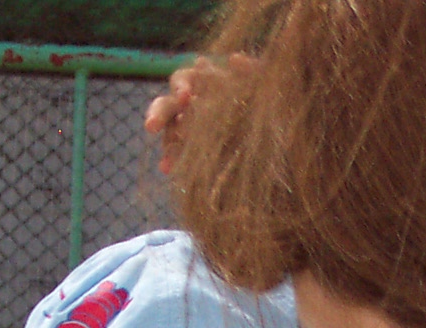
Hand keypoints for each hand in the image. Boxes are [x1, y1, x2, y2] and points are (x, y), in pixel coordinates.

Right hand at [143, 54, 256, 174]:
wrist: (274, 131)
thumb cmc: (267, 97)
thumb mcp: (265, 81)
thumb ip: (252, 71)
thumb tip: (234, 59)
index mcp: (202, 81)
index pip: (183, 80)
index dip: (181, 87)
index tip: (185, 97)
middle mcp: (190, 102)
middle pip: (168, 105)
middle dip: (159, 114)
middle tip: (151, 126)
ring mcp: (188, 127)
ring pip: (169, 133)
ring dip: (166, 144)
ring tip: (165, 162)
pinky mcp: (192, 149)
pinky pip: (177, 154)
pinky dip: (172, 160)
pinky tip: (168, 169)